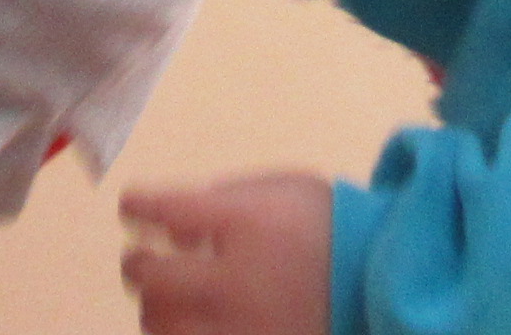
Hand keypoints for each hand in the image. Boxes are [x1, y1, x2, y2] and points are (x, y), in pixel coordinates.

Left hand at [120, 174, 334, 334]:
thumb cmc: (328, 229)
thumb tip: (175, 225)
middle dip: (136, 264)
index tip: (131, 207)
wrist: (379, 285)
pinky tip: (187, 325)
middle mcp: (233, 282)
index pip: (164, 209)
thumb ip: (227, 197)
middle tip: (138, 259)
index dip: (137, 206)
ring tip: (163, 299)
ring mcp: (239, 330)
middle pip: (152, 278)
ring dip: (154, 308)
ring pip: (161, 327)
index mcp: (244, 225)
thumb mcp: (284, 189)